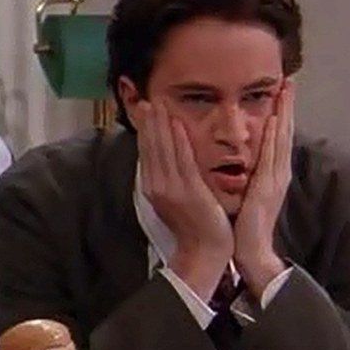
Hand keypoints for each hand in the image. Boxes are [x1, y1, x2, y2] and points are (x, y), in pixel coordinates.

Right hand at [136, 99, 232, 300]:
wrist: (203, 251)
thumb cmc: (195, 225)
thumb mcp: (176, 198)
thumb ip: (170, 177)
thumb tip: (166, 158)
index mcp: (154, 187)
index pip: (147, 152)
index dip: (145, 129)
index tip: (145, 109)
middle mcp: (158, 186)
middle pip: (151, 148)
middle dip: (150, 122)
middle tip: (148, 98)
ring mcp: (172, 189)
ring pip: (164, 150)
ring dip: (162, 125)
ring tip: (160, 103)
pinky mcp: (188, 192)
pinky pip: (183, 161)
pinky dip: (179, 141)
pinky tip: (178, 124)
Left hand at [234, 78, 294, 297]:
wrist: (250, 250)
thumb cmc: (245, 225)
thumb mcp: (248, 192)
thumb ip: (249, 174)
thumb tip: (242, 158)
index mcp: (273, 174)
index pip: (278, 137)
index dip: (282, 113)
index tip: (282, 91)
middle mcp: (278, 173)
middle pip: (285, 132)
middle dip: (288, 106)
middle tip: (289, 80)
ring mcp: (275, 180)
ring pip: (281, 140)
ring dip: (284, 114)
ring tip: (286, 90)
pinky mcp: (267, 188)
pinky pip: (270, 158)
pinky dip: (272, 139)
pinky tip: (273, 121)